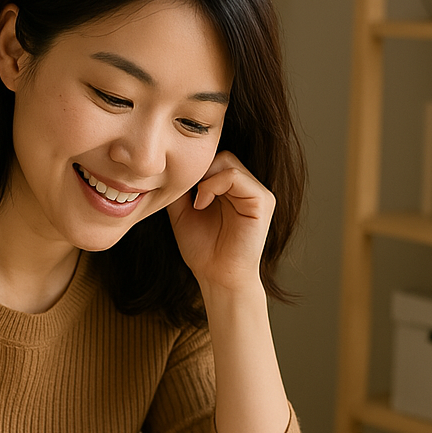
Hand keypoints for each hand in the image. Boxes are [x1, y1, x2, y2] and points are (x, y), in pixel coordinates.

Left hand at [166, 151, 274, 294]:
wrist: (218, 276)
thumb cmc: (202, 249)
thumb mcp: (183, 211)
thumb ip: (181, 187)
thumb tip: (169, 164)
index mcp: (232, 188)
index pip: (213, 159)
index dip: (194, 168)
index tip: (177, 188)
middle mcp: (247, 187)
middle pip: (220, 155)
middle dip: (199, 171)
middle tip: (186, 194)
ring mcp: (257, 193)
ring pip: (227, 161)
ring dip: (205, 178)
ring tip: (196, 202)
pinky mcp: (262, 201)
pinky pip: (236, 176)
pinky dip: (214, 185)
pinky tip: (202, 203)